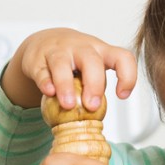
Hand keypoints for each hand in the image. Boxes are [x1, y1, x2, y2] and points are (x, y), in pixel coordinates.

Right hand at [2, 27, 138, 111]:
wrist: (44, 42)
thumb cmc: (74, 61)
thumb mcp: (90, 69)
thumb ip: (96, 88)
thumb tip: (97, 122)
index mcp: (101, 51)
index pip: (122, 57)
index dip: (127, 76)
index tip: (122, 95)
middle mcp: (82, 48)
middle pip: (92, 61)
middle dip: (94, 85)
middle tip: (91, 106)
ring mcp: (58, 51)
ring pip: (62, 63)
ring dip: (66, 86)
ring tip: (68, 105)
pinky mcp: (37, 59)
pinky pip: (41, 70)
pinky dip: (45, 82)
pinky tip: (49, 93)